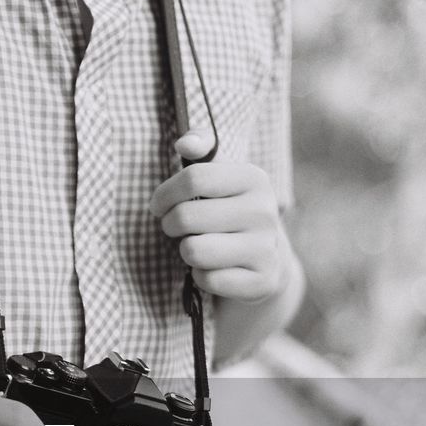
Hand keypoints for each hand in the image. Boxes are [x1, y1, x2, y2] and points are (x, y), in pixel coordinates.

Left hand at [150, 132, 294, 302]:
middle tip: (177, 229)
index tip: (158, 205)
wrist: (266, 261)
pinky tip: (214, 269)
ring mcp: (266, 248)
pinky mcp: (262, 281)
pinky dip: (201, 277)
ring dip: (185, 252)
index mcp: (254, 178)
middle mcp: (265, 211)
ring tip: (197, 247)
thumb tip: (184, 144)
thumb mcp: (220, 177)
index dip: (164, 194)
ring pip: (193, 251)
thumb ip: (202, 148)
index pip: (193, 178)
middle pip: (186, 216)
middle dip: (170, 226)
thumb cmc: (228, 212)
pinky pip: (207, 279)